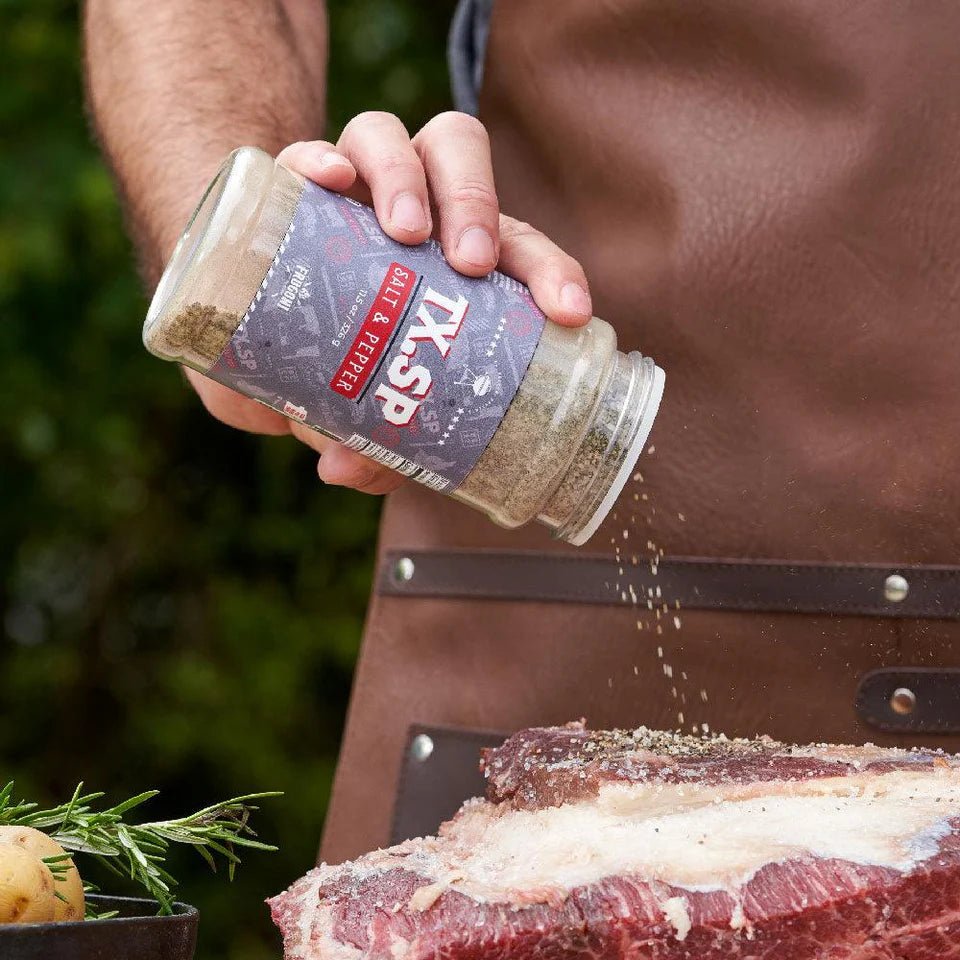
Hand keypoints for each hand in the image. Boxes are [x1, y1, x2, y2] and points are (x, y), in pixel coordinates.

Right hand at [185, 112, 593, 493]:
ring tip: (402, 232)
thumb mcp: (357, 400)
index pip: (517, 248)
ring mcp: (355, 186)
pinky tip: (327, 178)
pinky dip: (318, 157)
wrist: (248, 297)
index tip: (568, 313)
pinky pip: (309, 152)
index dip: (550, 273)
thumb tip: (345, 468)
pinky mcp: (293, 180)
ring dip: (406, 178)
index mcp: (454, 256)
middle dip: (478, 207)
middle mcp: (415, 209)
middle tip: (470, 263)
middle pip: (465, 167)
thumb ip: (361, 435)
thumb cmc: (331, 353)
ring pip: (394, 142)